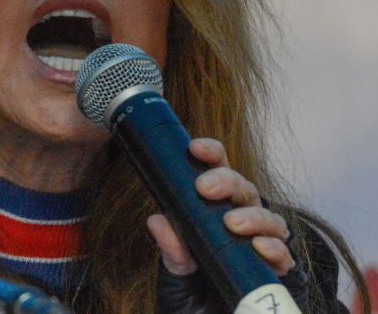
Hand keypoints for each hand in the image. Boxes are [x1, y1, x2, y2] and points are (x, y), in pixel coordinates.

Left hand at [146, 137, 294, 277]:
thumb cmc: (197, 294)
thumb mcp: (177, 274)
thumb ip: (172, 251)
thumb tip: (157, 221)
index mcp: (212, 210)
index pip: (215, 171)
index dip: (210, 154)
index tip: (195, 148)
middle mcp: (240, 219)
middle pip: (242, 188)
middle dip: (225, 181)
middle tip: (205, 188)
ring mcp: (261, 242)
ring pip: (267, 216)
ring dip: (252, 216)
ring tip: (232, 223)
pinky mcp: (279, 269)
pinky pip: (284, 253)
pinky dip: (275, 248)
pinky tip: (261, 248)